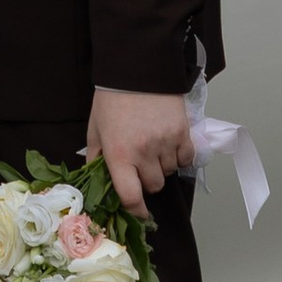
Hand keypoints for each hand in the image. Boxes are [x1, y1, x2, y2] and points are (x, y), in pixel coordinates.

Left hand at [85, 85, 194, 220]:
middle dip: (147, 180)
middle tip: (140, 164)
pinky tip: (169, 144)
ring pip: (170, 172)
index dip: (136, 211)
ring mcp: (165, 143)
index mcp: (119, 154)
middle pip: (154, 186)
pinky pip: (186, 158)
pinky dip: (179, 156)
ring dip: (162, 166)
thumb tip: (96, 179)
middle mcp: (144, 153)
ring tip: (152, 146)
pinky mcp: (182, 132)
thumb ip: (96, 156)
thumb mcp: (95, 128)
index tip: (139, 213)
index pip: (131, 197)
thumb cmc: (112, 98)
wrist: (137, 68)